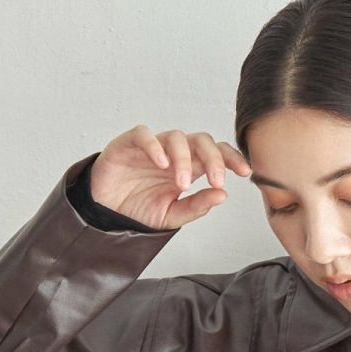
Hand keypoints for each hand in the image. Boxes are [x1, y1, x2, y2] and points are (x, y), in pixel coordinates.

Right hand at [88, 124, 251, 231]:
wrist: (105, 214)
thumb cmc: (139, 211)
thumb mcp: (172, 216)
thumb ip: (196, 206)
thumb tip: (222, 195)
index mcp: (188, 168)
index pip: (215, 154)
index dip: (231, 158)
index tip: (245, 172)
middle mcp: (173, 155)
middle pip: (201, 141)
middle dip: (214, 158)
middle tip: (216, 180)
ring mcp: (152, 148)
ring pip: (176, 137)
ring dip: (184, 159)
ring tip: (182, 184)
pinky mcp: (128, 144)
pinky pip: (144, 135)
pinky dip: (154, 145)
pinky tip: (161, 163)